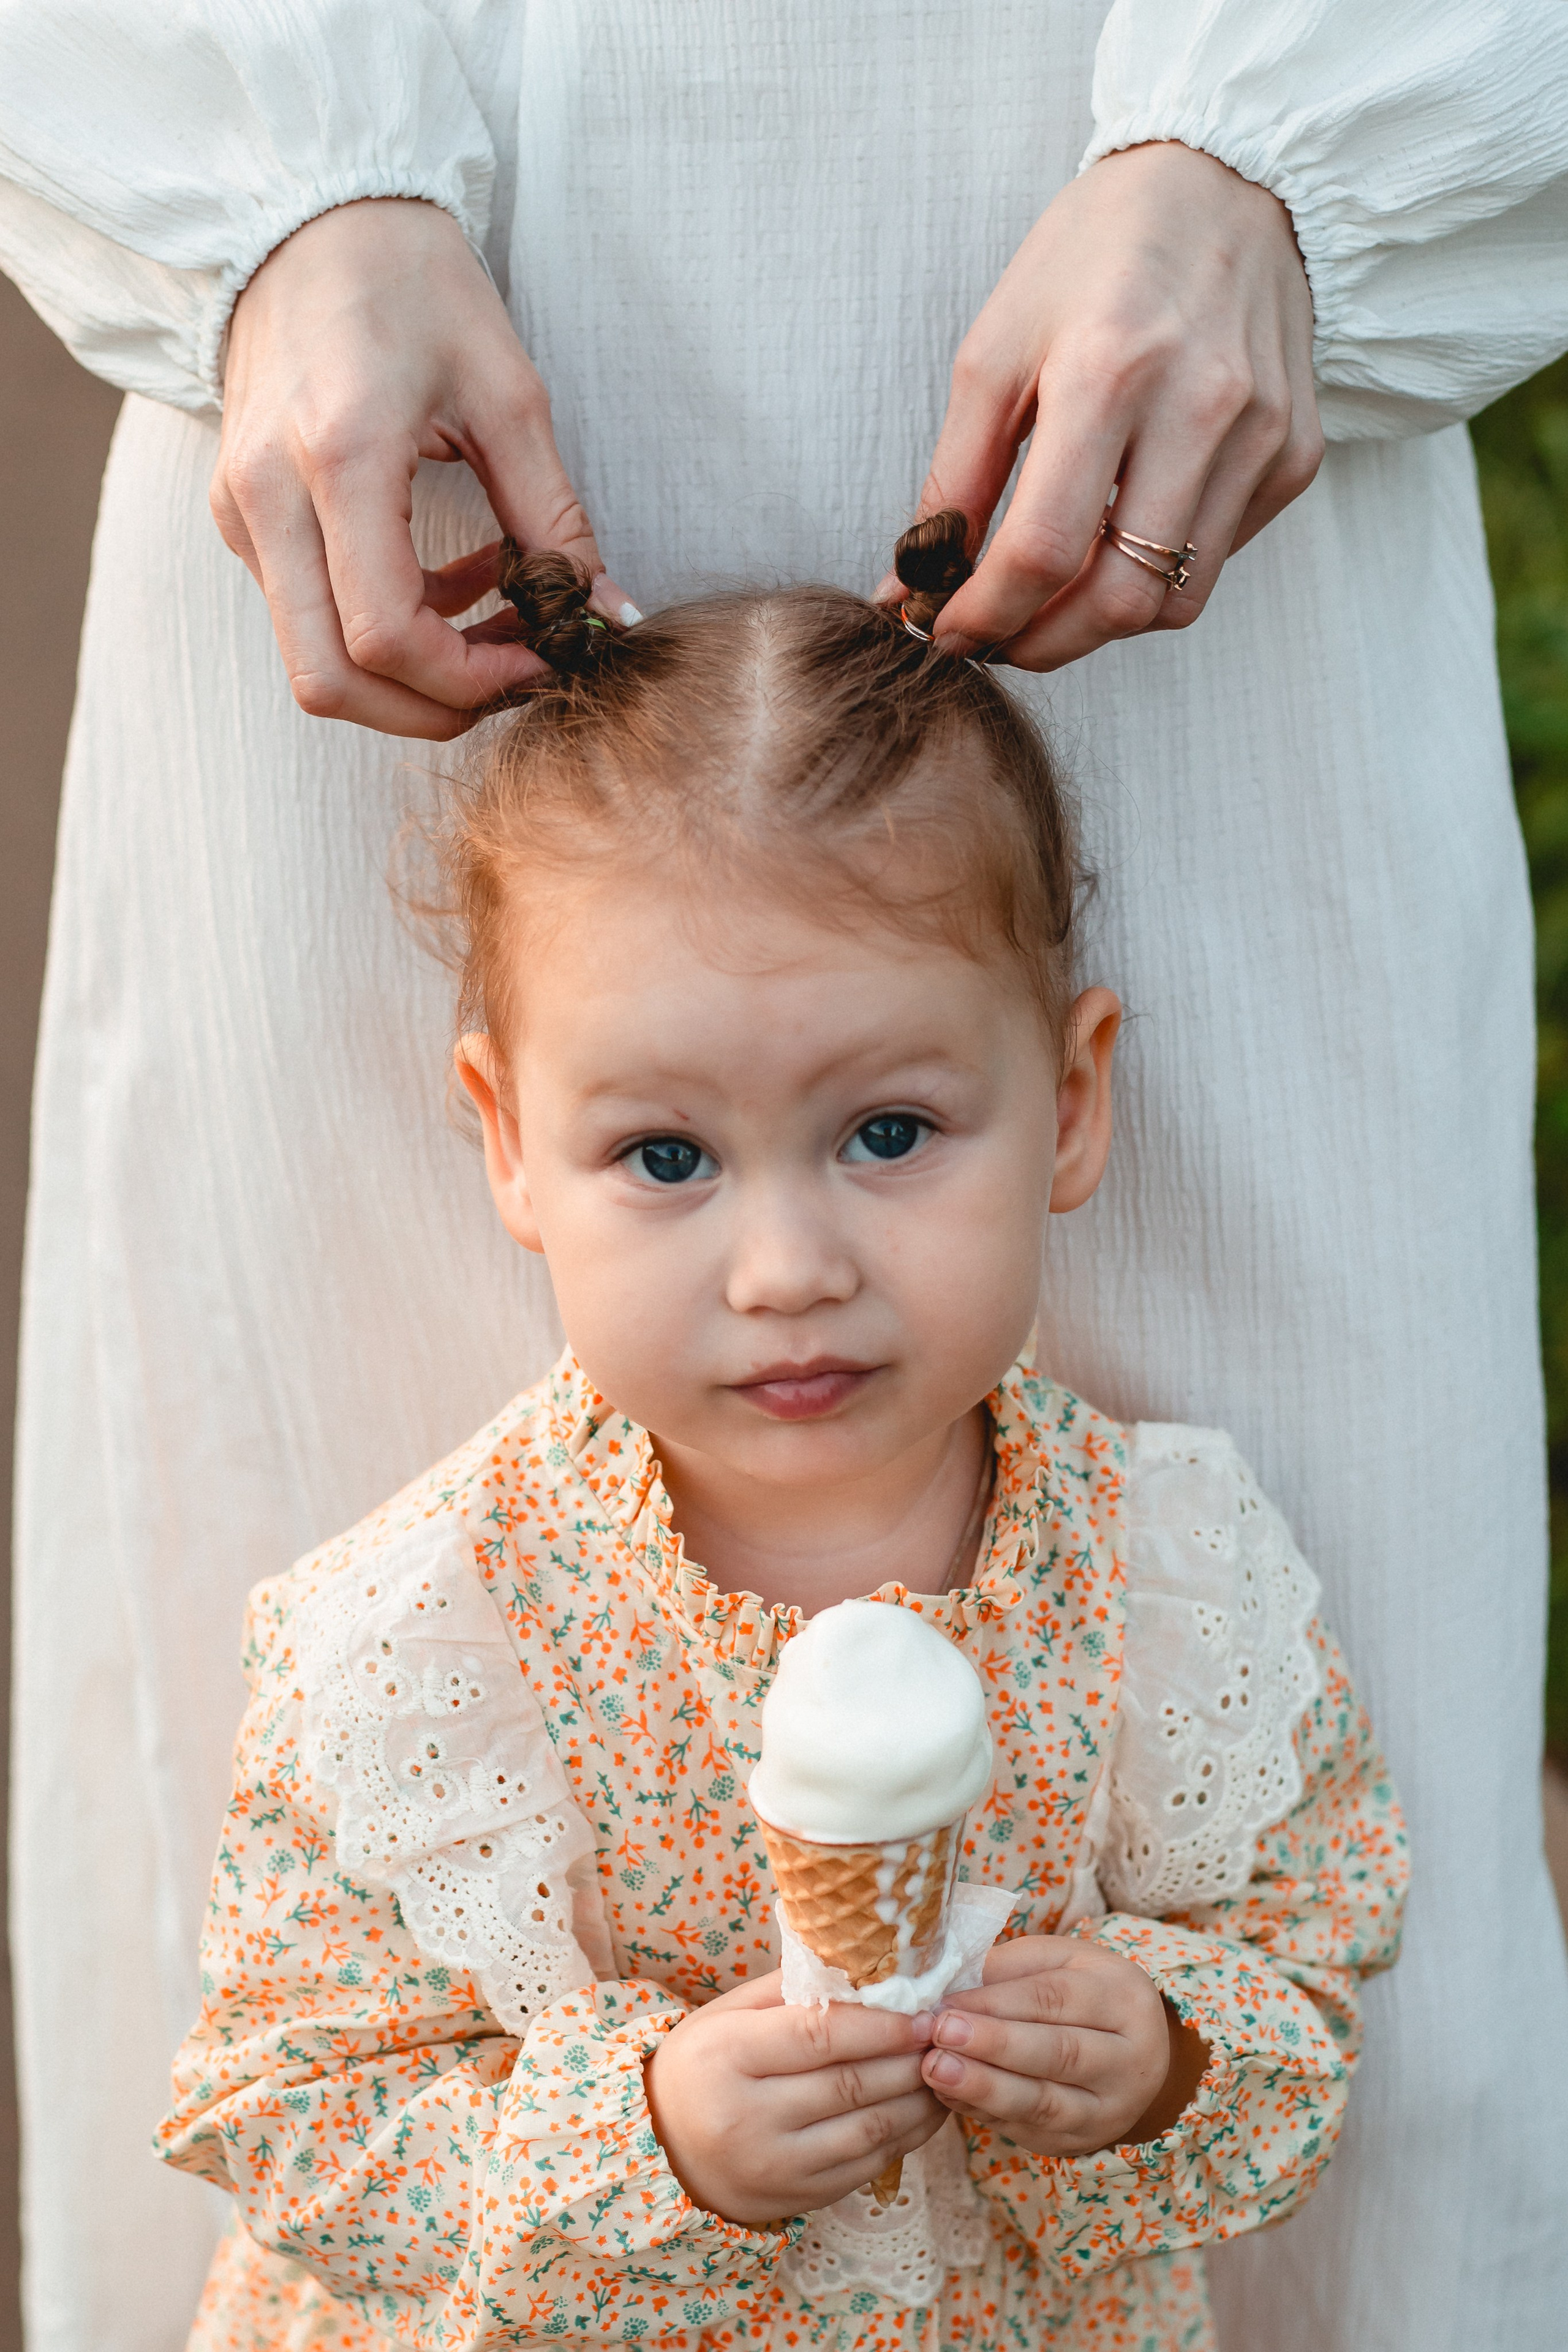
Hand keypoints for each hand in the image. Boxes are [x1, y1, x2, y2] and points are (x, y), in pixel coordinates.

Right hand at [213, 198, 636, 739]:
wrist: (309, 221)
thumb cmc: (414, 286)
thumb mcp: (508, 393)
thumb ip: (556, 517)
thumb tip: (606, 612)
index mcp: (338, 456)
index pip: (385, 633)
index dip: (469, 678)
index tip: (538, 659)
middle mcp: (269, 496)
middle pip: (330, 682)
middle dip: (430, 709)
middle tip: (511, 678)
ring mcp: (243, 513)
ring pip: (313, 664)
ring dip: (408, 675)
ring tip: (489, 621)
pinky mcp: (241, 518)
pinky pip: (307, 619)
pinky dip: (381, 631)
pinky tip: (447, 580)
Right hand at [645, 1971, 946, 2225]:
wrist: (659, 2150)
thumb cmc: (701, 2066)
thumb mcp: (727, 2015)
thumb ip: (790, 1989)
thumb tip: (862, 1966)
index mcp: (727, 2056)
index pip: (819, 2036)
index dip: (879, 2024)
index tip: (922, 2010)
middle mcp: (748, 2116)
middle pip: (850, 2083)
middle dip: (908, 2057)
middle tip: (946, 2034)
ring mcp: (773, 2165)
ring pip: (867, 2130)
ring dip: (918, 2099)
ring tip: (945, 2068)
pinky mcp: (795, 2198)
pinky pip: (865, 2167)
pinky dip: (905, 2137)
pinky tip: (925, 2110)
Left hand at [895, 143, 1321, 669]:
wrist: (1226, 180)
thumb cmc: (1094, 256)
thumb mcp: (996, 350)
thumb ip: (953, 479)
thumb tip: (912, 587)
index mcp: (1108, 370)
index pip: (1043, 550)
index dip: (985, 616)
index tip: (948, 632)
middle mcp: (1199, 407)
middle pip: (1117, 599)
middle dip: (1041, 644)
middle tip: (997, 639)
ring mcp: (1260, 436)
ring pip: (1172, 602)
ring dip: (1098, 625)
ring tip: (1052, 598)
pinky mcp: (1296, 453)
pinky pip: (1215, 561)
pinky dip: (1156, 577)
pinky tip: (1121, 536)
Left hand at [917, 1935, 1209, 2156]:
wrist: (1133, 2053)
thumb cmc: (1083, 1993)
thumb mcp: (1059, 1961)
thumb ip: (1011, 1969)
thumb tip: (950, 1986)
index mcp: (1124, 2000)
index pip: (1056, 1999)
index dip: (997, 2001)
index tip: (947, 2002)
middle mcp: (1129, 2061)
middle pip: (1058, 2054)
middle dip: (993, 2045)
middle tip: (940, 2034)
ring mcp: (1109, 2110)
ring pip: (1045, 2104)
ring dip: (984, 2088)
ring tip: (936, 2070)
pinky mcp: (1082, 2142)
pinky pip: (1028, 2131)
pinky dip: (984, 2112)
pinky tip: (949, 2094)